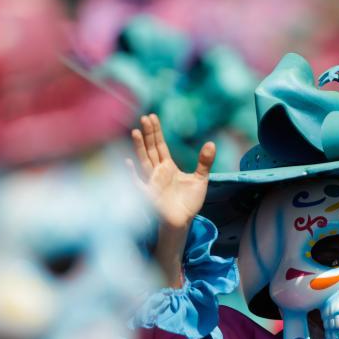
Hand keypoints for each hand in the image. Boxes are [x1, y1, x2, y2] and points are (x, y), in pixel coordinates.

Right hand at [131, 113, 215, 230]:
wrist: (183, 221)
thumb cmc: (188, 201)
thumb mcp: (200, 179)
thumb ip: (204, 162)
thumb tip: (211, 144)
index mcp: (168, 167)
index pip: (160, 146)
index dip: (156, 132)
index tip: (152, 117)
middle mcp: (157, 172)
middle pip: (151, 149)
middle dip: (148, 134)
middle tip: (144, 117)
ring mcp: (152, 182)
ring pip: (144, 161)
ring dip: (139, 147)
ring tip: (135, 132)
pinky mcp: (150, 194)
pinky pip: (138, 183)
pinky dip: (132, 173)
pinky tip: (127, 162)